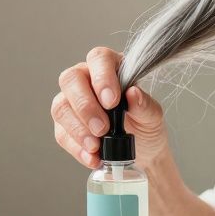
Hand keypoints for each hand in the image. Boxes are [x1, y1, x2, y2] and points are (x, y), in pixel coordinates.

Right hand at [52, 47, 169, 169]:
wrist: (142, 154)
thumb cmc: (145, 126)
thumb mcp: (153, 117)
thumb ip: (144, 105)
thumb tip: (133, 93)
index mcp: (110, 67)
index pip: (98, 58)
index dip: (102, 77)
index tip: (112, 101)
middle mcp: (86, 79)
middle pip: (71, 79)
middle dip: (85, 105)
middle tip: (101, 128)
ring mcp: (71, 102)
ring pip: (61, 107)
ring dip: (77, 128)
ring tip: (96, 147)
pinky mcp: (64, 126)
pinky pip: (62, 133)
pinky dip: (76, 147)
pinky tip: (92, 157)